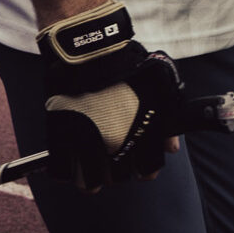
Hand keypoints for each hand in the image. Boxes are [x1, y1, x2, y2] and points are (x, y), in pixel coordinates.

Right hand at [38, 1, 233, 191]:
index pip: (148, 170)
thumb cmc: (127, 65)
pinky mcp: (62, 138)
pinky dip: (69, 174)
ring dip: (95, 176)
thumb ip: (168, 120)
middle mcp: (116, 144)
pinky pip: (64, 171)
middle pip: (120, 177)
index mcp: (141, 133)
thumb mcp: (160, 87)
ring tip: (95, 165)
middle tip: (117, 157)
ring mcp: (87, 143)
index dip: (147, 170)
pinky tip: (73, 167)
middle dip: (121, 170)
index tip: (143, 167)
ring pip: (92, 182)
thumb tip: (171, 148)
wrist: (90, 50)